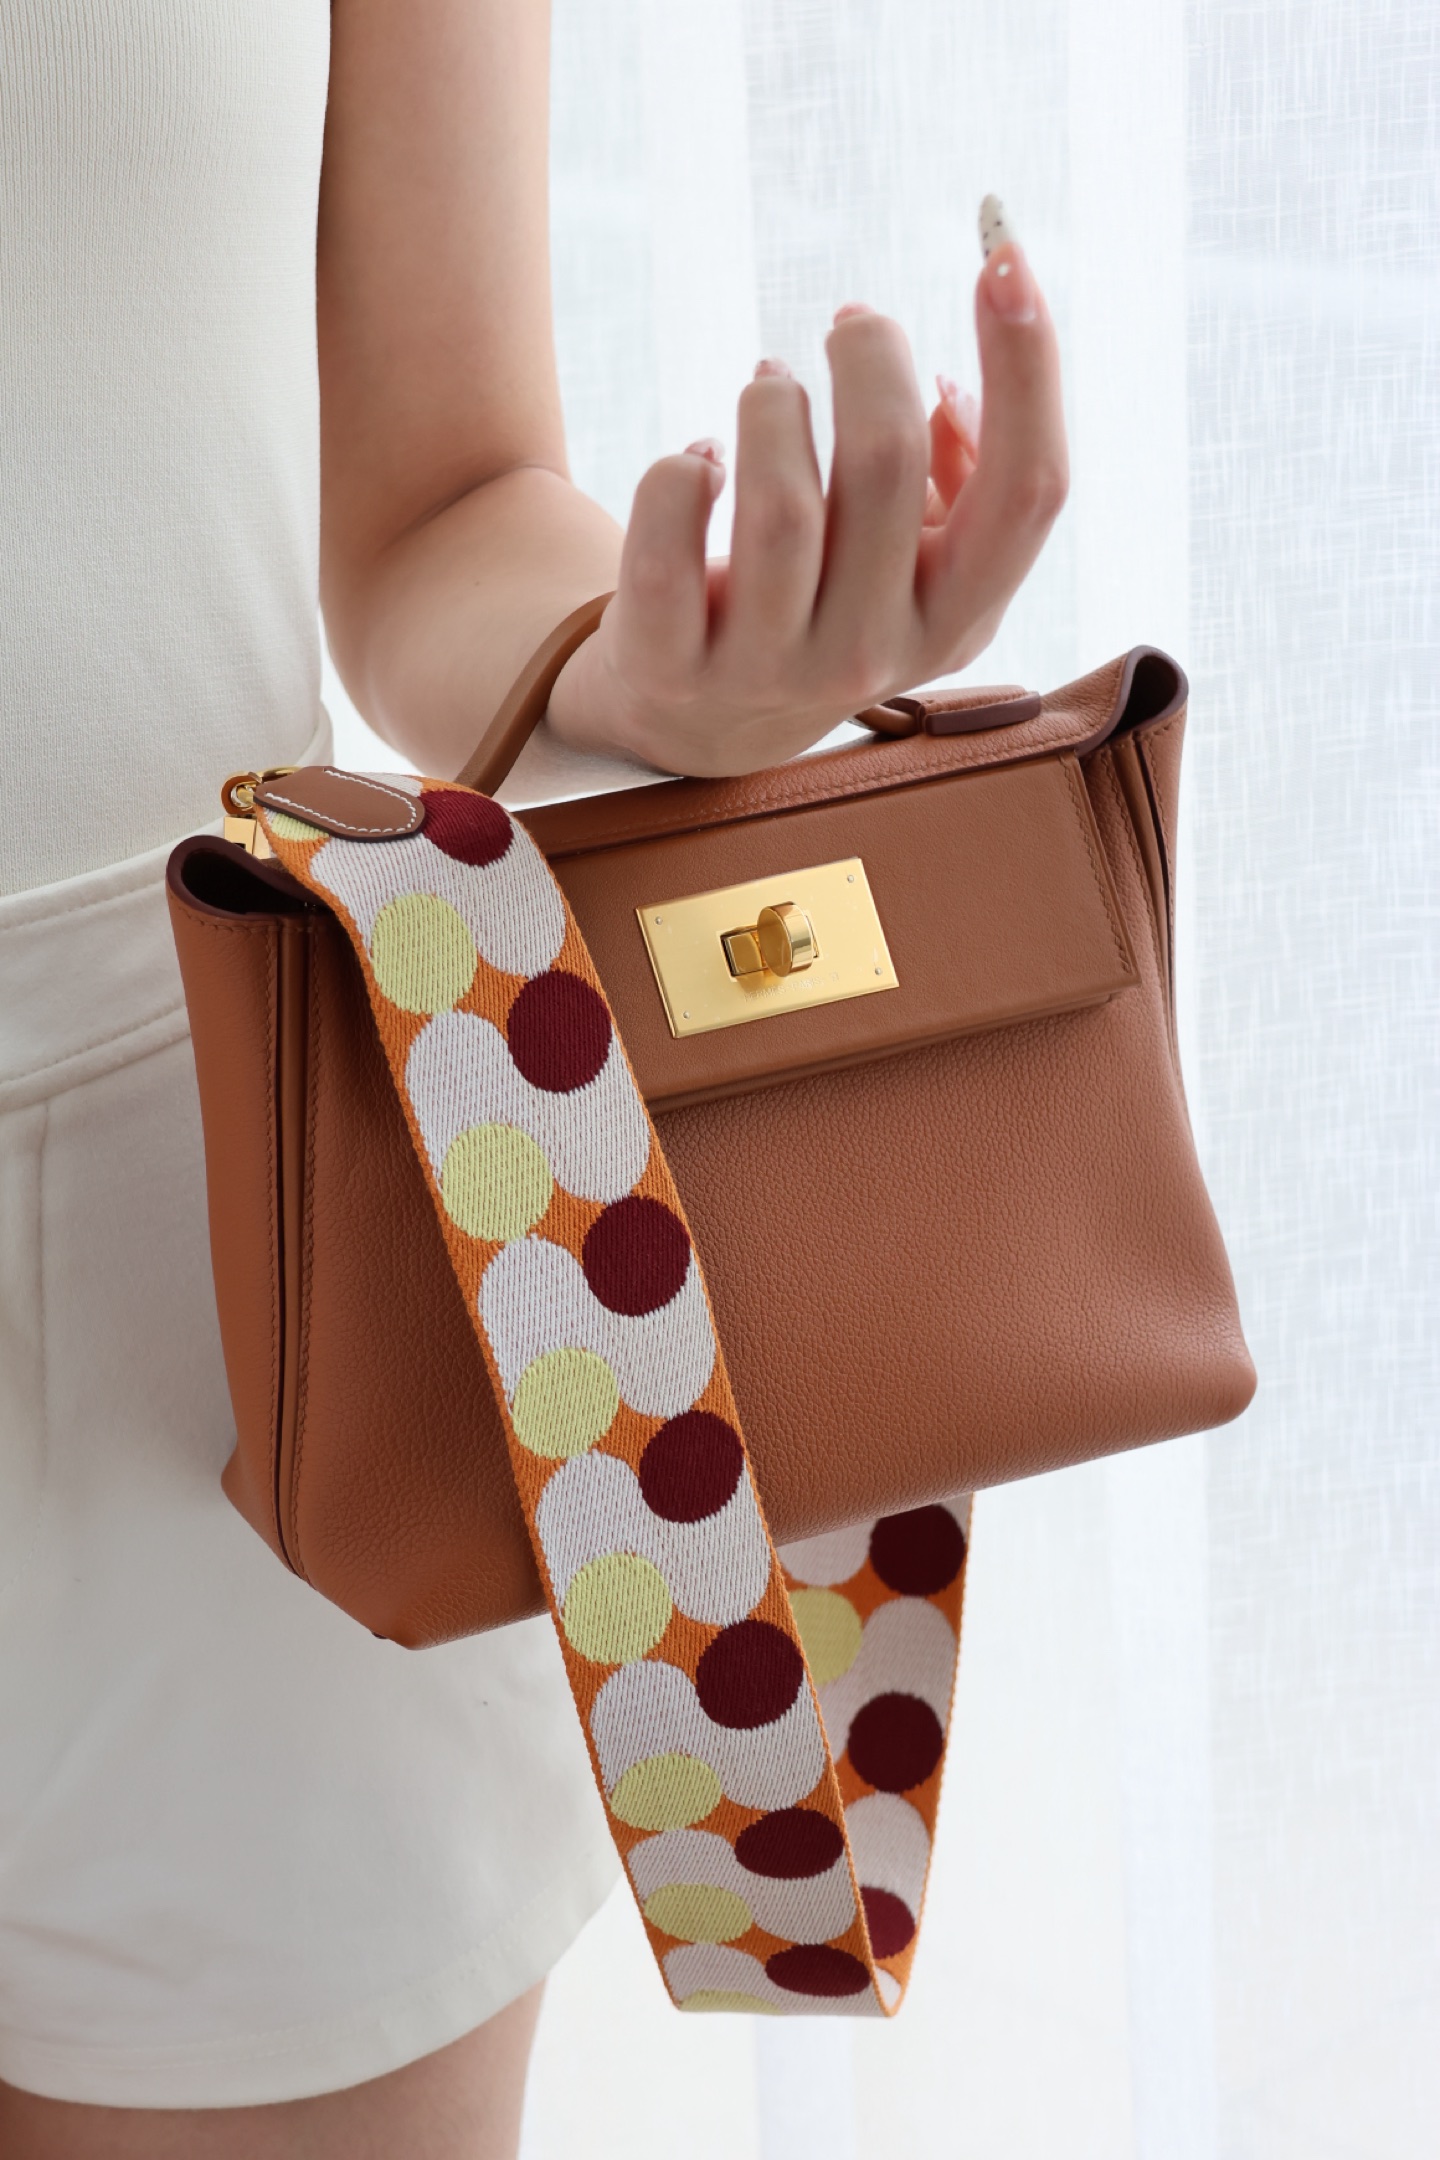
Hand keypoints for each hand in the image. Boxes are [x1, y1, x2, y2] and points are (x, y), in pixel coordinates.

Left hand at [546, 218, 1067, 776]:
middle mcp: (871, 657)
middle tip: (846, 324)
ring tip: (765, 387)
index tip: (1002, 256)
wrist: (701, 721)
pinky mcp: (672, 668)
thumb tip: (946, 387)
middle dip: (866, 355)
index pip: (1029, 492)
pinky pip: (668, 543)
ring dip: (771, 405)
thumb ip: (962, 477)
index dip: (1029, 364)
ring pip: (781, 504)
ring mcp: (769, 672)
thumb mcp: (914, 561)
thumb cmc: (825, 601)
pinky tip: (695, 464)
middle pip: (888, 464)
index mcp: (956, 620)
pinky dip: (678, 474)